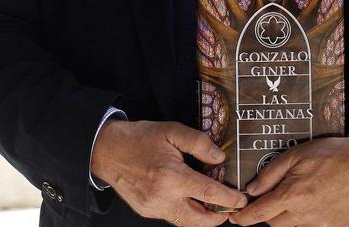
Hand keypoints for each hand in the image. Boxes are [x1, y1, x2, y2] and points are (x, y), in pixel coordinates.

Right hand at [90, 119, 246, 225]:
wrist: (106, 150)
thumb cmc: (137, 139)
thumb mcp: (171, 130)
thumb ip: (198, 142)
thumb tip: (219, 158)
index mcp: (172, 177)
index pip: (210, 195)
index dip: (230, 199)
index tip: (241, 199)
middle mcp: (164, 198)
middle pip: (201, 220)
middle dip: (219, 217)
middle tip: (229, 206)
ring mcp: (154, 208)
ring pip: (187, 222)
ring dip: (202, 216)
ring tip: (210, 202)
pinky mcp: (147, 211)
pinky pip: (172, 216)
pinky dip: (184, 211)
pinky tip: (187, 196)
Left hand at [228, 135, 348, 226]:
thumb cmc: (332, 154)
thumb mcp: (296, 154)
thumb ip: (271, 173)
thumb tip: (251, 189)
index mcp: (294, 195)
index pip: (260, 213)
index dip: (244, 217)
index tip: (235, 217)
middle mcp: (307, 215)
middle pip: (274, 223)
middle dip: (268, 213)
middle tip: (273, 197)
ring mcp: (323, 225)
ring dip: (288, 216)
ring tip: (299, 196)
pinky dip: (307, 219)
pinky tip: (315, 203)